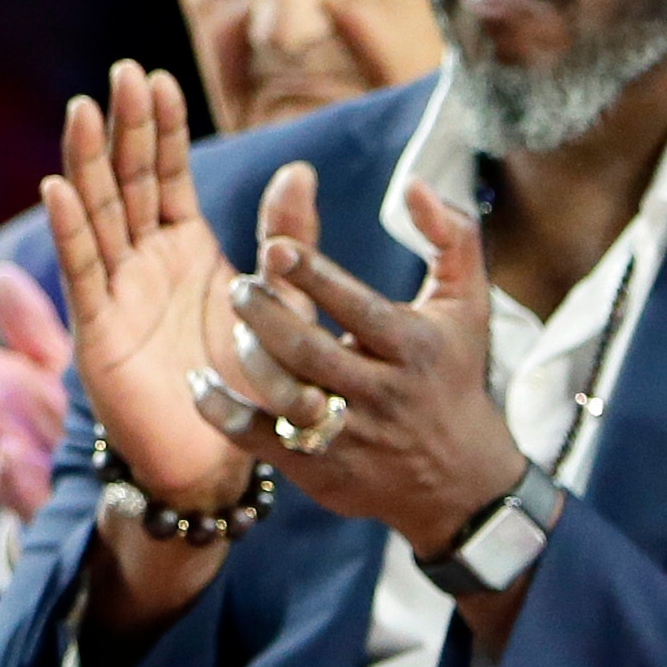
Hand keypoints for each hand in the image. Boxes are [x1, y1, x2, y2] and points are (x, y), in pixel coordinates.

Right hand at [38, 62, 257, 634]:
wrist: (224, 459)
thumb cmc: (253, 385)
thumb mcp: (283, 300)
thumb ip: (287, 237)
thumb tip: (300, 168)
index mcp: (187, 248)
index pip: (166, 174)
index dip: (160, 128)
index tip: (158, 77)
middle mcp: (145, 261)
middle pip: (125, 181)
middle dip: (122, 127)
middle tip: (121, 72)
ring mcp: (118, 291)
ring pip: (97, 213)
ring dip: (86, 162)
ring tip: (82, 109)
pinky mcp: (100, 328)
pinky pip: (82, 270)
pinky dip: (69, 228)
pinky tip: (57, 185)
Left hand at [207, 165, 527, 562]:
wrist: (461, 482)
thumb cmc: (452, 374)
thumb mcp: (467, 304)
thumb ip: (451, 237)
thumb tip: (417, 183)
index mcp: (414, 347)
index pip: (357, 309)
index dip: (314, 277)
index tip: (275, 247)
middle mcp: (382, 393)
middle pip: (310, 352)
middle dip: (267, 316)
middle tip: (238, 287)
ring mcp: (349, 435)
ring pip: (284, 393)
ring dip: (249, 356)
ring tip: (235, 325)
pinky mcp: (318, 469)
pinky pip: (257, 437)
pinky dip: (221, 410)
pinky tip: (200, 382)